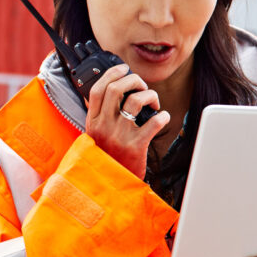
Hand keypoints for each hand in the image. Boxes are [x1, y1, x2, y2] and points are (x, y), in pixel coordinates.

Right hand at [85, 64, 169, 178]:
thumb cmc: (107, 158)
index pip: (97, 89)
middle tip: (142, 86)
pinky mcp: (136, 146)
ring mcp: (119, 136)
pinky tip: (163, 118)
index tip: (123, 68)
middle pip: (116, 89)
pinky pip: (154, 122)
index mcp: (93, 122)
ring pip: (135, 100)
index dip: (112, 73)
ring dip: (150, 95)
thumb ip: (100, 116)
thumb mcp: (95, 136)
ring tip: (154, 103)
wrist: (110, 187)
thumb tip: (109, 91)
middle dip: (134, 80)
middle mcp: (104, 126)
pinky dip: (163, 116)